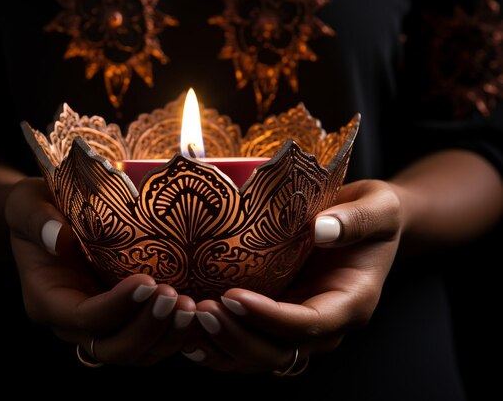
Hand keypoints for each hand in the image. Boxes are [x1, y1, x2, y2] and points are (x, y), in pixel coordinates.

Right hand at [5, 178, 195, 365]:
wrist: (47, 217)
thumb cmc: (36, 208)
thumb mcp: (26, 204)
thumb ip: (36, 219)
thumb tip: (58, 236)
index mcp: (48, 300)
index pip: (83, 318)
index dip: (116, 307)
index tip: (146, 281)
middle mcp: (74, 322)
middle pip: (113, 348)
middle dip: (147, 328)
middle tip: (176, 297)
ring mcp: (102, 325)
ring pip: (138, 352)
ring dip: (167, 335)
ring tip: (194, 307)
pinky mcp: (126, 319)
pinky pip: (153, 340)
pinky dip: (177, 334)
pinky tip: (201, 312)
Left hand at [184, 180, 401, 372]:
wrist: (364, 224)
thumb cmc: (373, 215)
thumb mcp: (378, 208)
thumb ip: (355, 220)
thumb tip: (322, 228)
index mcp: (350, 303)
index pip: (309, 324)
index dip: (269, 318)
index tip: (233, 296)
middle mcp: (323, 324)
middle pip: (276, 351)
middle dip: (236, 336)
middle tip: (201, 309)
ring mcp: (295, 325)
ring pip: (255, 356)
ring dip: (219, 344)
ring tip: (187, 318)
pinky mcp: (274, 317)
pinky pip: (244, 342)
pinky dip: (215, 343)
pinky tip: (186, 329)